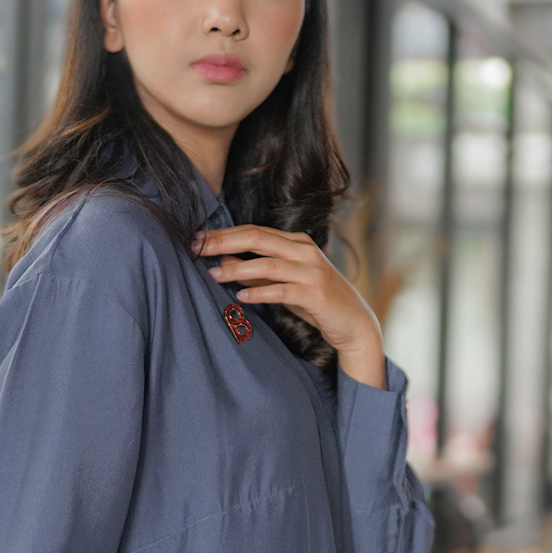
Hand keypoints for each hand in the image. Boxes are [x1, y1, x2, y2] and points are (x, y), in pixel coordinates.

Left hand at [196, 224, 385, 388]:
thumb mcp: (284, 282)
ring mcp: (311, 271)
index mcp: (296, 242)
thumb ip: (257, 272)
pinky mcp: (315, 294)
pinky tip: (241, 297)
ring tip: (215, 275)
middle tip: (198, 248)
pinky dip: (260, 293)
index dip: (225, 233)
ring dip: (238, 269)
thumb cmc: (314, 301)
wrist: (353, 322)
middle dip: (225, 242)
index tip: (199, 239)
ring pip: (268, 264)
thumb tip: (222, 261)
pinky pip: (282, 290)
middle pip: (258, 239)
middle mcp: (304, 251)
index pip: (254, 231)